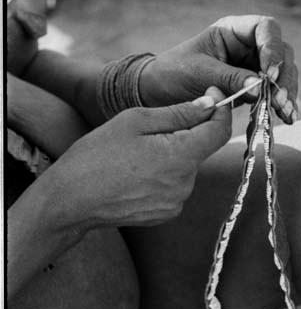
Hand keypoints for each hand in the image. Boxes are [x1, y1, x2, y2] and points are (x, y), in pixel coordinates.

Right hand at [49, 89, 230, 230]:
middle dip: (185, 133)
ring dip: (173, 155)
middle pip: (200, 148)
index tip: (212, 95)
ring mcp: (177, 202)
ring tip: (137, 155)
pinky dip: (165, 175)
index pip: (220, 131)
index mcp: (181, 156)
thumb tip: (211, 104)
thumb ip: (179, 113)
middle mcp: (186, 183)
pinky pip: (176, 186)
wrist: (72, 199)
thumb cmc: (97, 155)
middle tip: (150, 129)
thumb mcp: (135, 121)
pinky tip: (138, 174)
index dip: (220, 110)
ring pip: (187, 167)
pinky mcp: (167, 213)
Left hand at [139, 15, 297, 122]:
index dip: (273, 48)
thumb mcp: (199, 72)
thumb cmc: (174, 72)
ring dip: (286, 93)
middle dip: (284, 77)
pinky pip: (273, 93)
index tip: (270, 73)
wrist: (159, 93)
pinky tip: (287, 118)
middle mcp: (248, 46)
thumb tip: (260, 86)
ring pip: (283, 74)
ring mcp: (253, 67)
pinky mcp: (253, 88)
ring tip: (285, 112)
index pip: (266, 28)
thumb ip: (229, 77)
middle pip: (281, 53)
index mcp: (234, 31)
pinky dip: (280, 105)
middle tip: (280, 100)